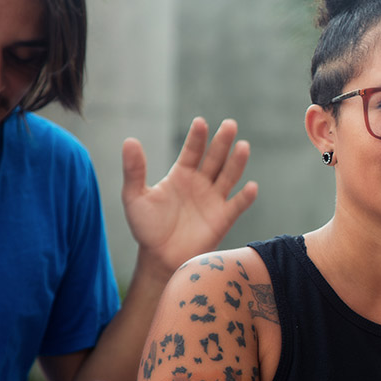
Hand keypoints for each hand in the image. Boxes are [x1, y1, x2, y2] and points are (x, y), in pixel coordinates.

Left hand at [121, 117, 258, 278]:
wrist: (159, 258)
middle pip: (215, 158)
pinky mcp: (223, 218)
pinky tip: (251, 187)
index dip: (197, 137)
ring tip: (243, 146)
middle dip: (222, 141)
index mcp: (182, 174)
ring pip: (229, 176)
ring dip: (237, 162)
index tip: (200, 122)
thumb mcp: (135, 197)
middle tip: (230, 124)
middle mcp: (201, 182)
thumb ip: (134, 170)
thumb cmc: (147, 227)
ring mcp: (214, 199)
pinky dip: (245, 197)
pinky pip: (237, 205)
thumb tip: (130, 140)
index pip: (192, 151)